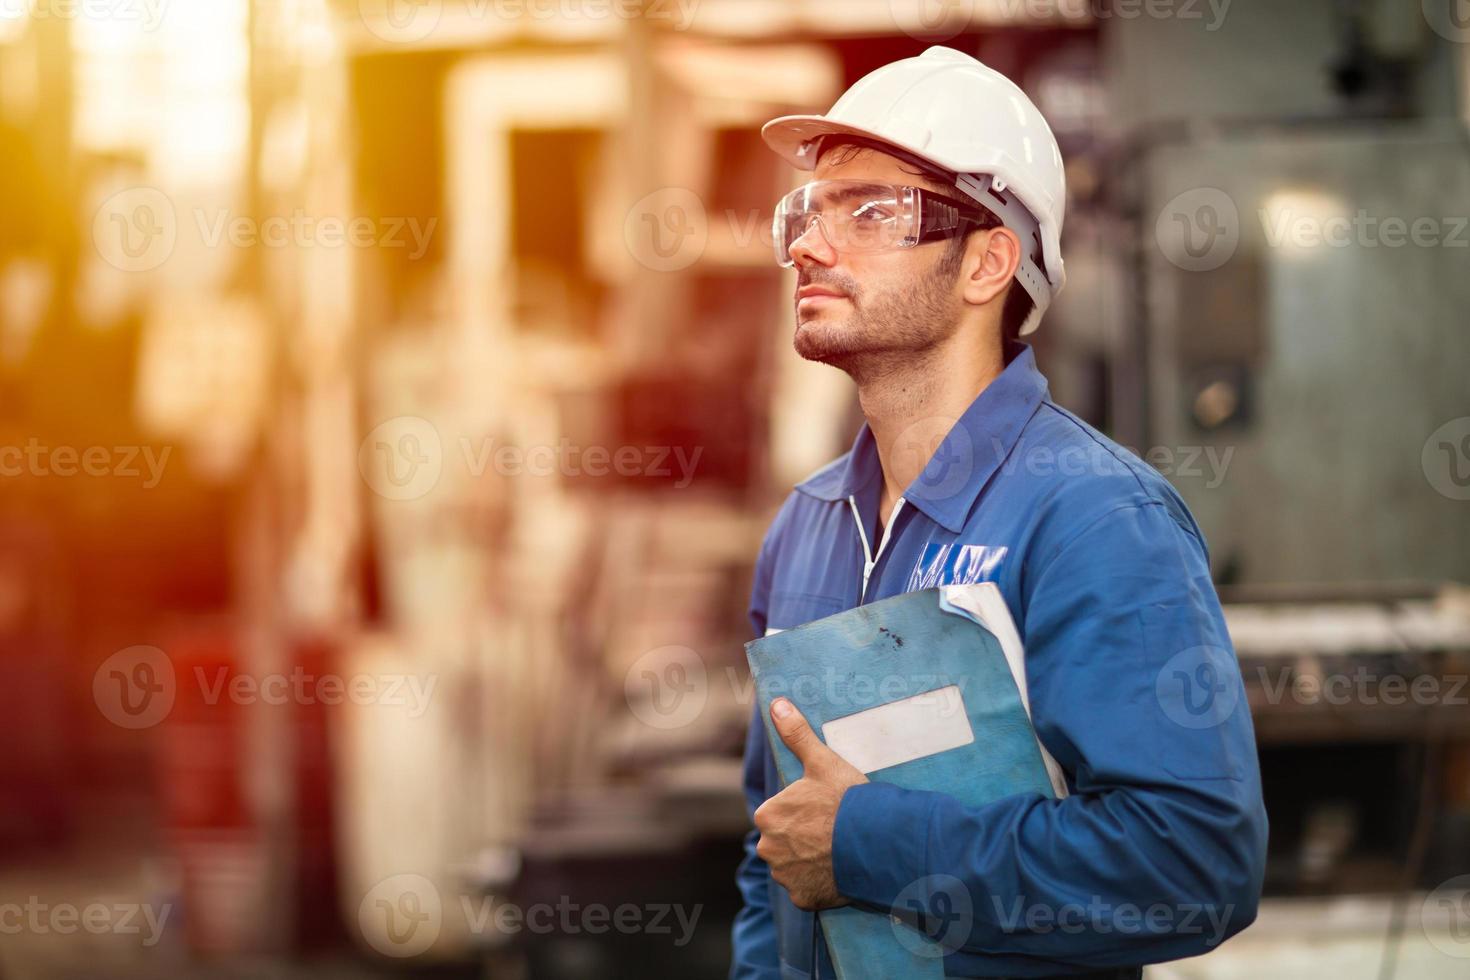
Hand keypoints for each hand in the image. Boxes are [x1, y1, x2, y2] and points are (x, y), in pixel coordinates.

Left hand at [754, 697, 868, 909]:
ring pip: (794, 866)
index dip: (802, 811)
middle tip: (832, 830)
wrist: (877, 842)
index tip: (823, 809)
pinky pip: (807, 890)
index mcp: (768, 814)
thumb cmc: (848, 799)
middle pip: (783, 841)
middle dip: (802, 837)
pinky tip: (838, 871)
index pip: (779, 813)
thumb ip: (796, 734)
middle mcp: (768, 848)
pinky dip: (819, 884)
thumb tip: (777, 703)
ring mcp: (785, 877)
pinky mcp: (804, 899)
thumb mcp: (823, 761)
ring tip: (838, 850)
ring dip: (809, 861)